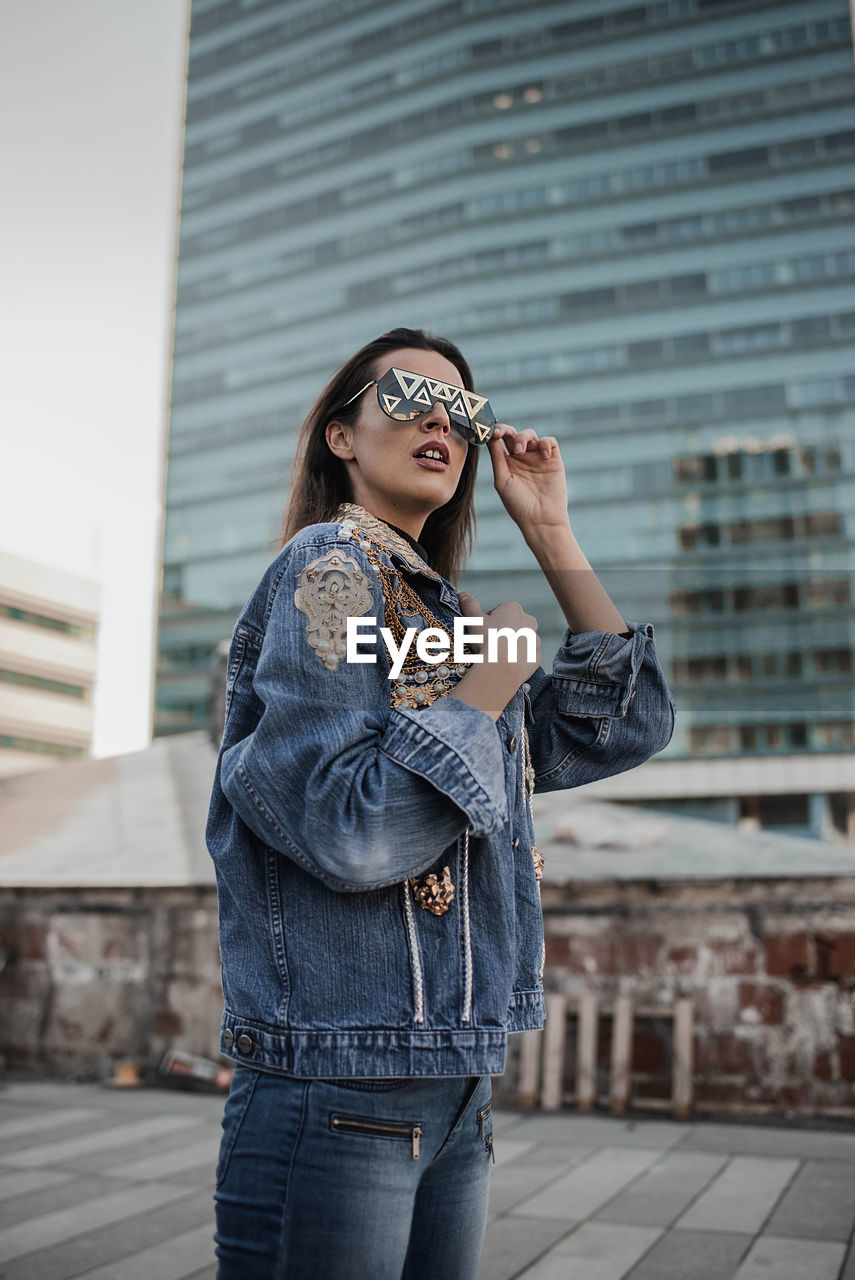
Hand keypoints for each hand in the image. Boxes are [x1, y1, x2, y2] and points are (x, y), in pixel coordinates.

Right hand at [451, 589, 540, 720]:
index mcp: (513, 608)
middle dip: (502, 632)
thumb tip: (463, 594)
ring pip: (520, 641)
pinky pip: (527, 656)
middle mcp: (528, 621)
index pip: (499, 611)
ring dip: (511, 645)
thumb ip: (470, 606)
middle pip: (512, 625)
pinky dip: (518, 660)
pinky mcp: (536, 656)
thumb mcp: (474, 620)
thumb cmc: (487, 640)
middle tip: (489, 643)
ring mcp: (534, 639)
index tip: (482, 632)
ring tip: (498, 656)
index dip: (488, 622)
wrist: (502, 666)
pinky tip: (507, 664)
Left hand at [486, 423, 569, 536]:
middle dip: (507, 430)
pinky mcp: (553, 460)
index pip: (500, 441)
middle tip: (501, 434)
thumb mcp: (502, 480)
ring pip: (530, 434)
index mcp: (507, 463)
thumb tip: (490, 437)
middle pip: (513, 434)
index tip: (491, 432)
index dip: (495, 433)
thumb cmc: (518, 504)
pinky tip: (542, 455)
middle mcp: (522, 458)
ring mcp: (537, 458)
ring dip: (523, 437)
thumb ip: (497, 458)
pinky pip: (549, 442)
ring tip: (520, 451)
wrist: (541, 518)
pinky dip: (545, 443)